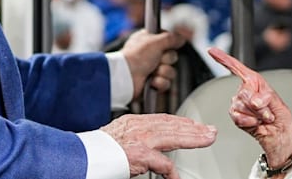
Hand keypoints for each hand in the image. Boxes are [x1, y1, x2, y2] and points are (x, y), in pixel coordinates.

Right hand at [101, 113, 216, 177]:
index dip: (182, 122)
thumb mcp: (118, 137)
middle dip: (194, 128)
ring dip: (194, 139)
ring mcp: (140, 139)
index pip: (164, 119)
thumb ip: (134, 137)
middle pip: (173, 125)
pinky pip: (163, 164)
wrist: (81, 156)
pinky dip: (172, 173)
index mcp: (133, 122)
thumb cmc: (96, 151)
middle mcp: (139, 127)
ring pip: (174, 136)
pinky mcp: (140, 155)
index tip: (195, 124)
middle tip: (211, 131)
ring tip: (208, 140)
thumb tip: (146, 145)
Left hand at [121, 29, 184, 100]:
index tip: (164, 44)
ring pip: (171, 71)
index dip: (168, 43)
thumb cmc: (136, 57)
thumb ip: (171, 38)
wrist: (125, 77)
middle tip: (157, 59)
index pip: (168, 40)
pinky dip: (159, 82)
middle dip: (166, 59)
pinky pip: (166, 83)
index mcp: (149, 41)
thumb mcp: (155, 41)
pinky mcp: (153, 83)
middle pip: (172, 56)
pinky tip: (151, 81)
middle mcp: (151, 54)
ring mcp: (152, 69)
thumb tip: (182, 38)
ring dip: (163, 72)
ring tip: (152, 72)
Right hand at [207, 47, 291, 167]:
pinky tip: (255, 123)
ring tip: (263, 118)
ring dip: (256, 115)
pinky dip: (250, 122)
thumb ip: (267, 98)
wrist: (277, 138)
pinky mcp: (235, 116)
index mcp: (256, 82)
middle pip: (244, 92)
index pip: (238, 68)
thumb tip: (254, 100)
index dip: (224, 59)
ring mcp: (238, 104)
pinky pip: (238, 116)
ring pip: (241, 105)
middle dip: (259, 105)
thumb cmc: (281, 121)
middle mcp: (245, 91)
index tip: (212, 51)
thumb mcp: (280, 105)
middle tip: (267, 112)